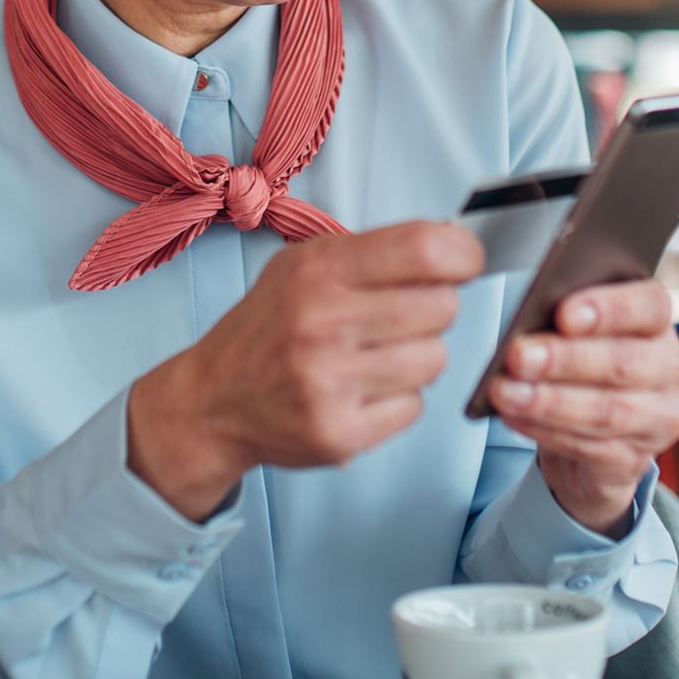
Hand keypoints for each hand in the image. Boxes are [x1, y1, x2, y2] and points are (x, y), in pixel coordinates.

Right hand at [128, 221, 483, 519]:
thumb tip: (455, 245)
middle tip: (402, 316)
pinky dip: (400, 399)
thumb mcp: (304, 266)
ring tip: (379, 355)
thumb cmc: (269, 326)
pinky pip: (414, 407)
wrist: (212, 400)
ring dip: (419, 356)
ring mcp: (330, 382)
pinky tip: (364, 389)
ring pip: (435, 359)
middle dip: (433, 308)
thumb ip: (374, 252)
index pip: (424, 248)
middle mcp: (322, 323)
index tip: (466, 262)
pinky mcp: (339, 433)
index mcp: (318, 270)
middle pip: (442, 306)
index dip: (462, 254)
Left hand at [489, 280, 678, 533]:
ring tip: (504, 392)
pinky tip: (514, 417)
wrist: (591, 432)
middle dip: (565, 359)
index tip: (563, 314)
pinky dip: (545, 430)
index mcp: (658, 323)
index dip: (608, 308)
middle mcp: (669, 369)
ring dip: (548, 401)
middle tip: (518, 355)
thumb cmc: (582, 364)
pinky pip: (589, 447)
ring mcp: (659, 420)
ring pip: (605, 411)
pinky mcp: (635, 461)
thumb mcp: (579, 333)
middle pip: (623, 362)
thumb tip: (526, 322)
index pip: (649, 306)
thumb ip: (565, 320)